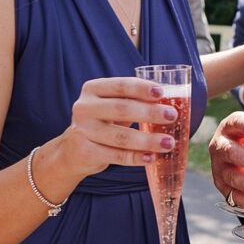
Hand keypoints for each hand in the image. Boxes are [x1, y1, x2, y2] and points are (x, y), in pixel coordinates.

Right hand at [57, 77, 181, 175]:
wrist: (71, 151)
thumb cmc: (101, 122)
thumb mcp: (111, 106)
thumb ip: (133, 101)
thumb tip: (170, 102)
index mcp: (92, 89)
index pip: (120, 86)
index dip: (141, 88)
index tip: (161, 92)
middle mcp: (83, 108)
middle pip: (121, 109)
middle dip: (149, 112)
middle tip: (172, 116)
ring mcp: (82, 131)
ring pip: (121, 136)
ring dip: (148, 140)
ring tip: (168, 142)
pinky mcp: (85, 153)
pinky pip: (116, 156)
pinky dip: (136, 157)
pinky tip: (152, 157)